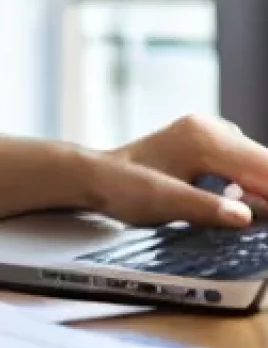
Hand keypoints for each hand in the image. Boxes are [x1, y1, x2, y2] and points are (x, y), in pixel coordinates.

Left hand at [80, 113, 267, 226]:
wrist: (96, 175)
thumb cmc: (123, 188)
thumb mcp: (163, 202)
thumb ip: (205, 208)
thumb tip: (244, 217)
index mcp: (204, 139)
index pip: (264, 166)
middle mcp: (211, 129)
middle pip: (264, 163)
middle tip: (263, 218)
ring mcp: (209, 133)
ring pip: (256, 163)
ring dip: (263, 190)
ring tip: (257, 215)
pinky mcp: (206, 143)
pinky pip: (242, 163)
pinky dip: (251, 185)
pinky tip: (242, 203)